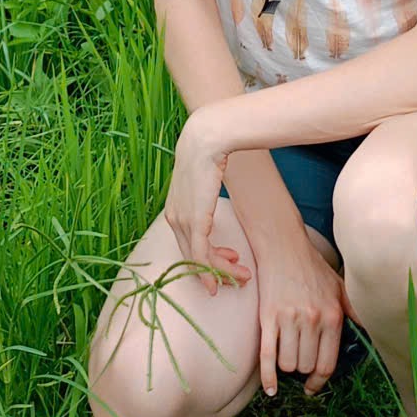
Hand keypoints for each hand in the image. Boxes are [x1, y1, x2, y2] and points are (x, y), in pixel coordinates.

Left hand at [162, 111, 246, 285]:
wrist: (205, 139)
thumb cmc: (207, 155)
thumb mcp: (202, 181)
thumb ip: (203, 197)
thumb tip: (211, 199)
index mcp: (174, 210)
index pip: (188, 244)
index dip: (208, 258)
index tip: (228, 260)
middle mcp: (174, 219)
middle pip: (193, 256)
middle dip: (217, 270)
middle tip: (238, 276)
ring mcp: (182, 222)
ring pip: (199, 260)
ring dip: (222, 272)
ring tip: (243, 274)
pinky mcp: (193, 222)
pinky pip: (201, 255)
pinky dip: (214, 270)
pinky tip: (227, 277)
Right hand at [252, 236, 348, 400]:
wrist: (283, 248)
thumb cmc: (314, 269)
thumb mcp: (341, 288)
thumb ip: (356, 313)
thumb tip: (377, 331)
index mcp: (332, 315)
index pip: (327, 363)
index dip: (320, 380)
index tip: (313, 386)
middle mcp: (312, 319)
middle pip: (306, 366)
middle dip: (302, 369)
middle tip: (299, 361)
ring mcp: (289, 318)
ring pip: (287, 364)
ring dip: (286, 366)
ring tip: (287, 355)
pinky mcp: (268, 317)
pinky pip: (267, 356)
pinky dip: (267, 377)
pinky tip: (271, 389)